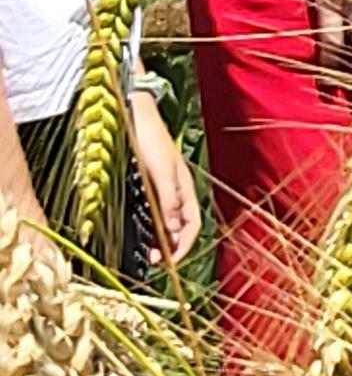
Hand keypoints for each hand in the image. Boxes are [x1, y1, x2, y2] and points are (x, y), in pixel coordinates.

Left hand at [129, 95, 200, 262]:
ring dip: (159, 237)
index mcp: (185, 189)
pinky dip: (150, 224)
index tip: (170, 261)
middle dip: (170, 245)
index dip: (184, 245)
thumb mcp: (161, 173)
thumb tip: (173, 230)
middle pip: (180, 226)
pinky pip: (154, 210)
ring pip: (166, 220)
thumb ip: (169, 201)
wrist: (136, 115)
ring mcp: (162, 187)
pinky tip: (138, 229)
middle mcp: (176, 191)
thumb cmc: (151, 140)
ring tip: (146, 249)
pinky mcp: (148, 183)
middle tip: (153, 259)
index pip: (192, 225)